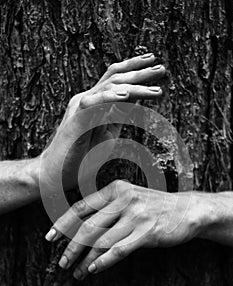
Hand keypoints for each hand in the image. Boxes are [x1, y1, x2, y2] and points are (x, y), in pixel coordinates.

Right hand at [39, 54, 164, 191]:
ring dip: (134, 86)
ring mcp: (80, 108)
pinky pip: (93, 104)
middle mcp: (86, 100)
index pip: (114, 79)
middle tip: (161, 69)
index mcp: (94, 102)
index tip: (154, 63)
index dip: (134, 69)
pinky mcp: (75, 121)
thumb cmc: (82, 157)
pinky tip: (127, 95)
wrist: (57, 175)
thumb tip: (135, 102)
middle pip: (114, 78)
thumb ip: (119, 116)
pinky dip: (110, 98)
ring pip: (108, 88)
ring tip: (155, 90)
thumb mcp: (108, 132)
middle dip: (139, 72)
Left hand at [46, 180, 207, 278]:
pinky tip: (94, 269)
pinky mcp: (147, 232)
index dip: (62, 224)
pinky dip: (104, 261)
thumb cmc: (153, 206)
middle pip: (88, 226)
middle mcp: (123, 200)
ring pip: (102, 241)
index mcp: (115, 189)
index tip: (50, 238)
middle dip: (71, 247)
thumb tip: (81, 229)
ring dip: (86, 260)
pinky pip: (119, 250)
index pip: (81, 207)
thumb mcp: (129, 198)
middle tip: (62, 263)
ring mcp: (136, 216)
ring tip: (77, 272)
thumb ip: (108, 208)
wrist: (186, 210)